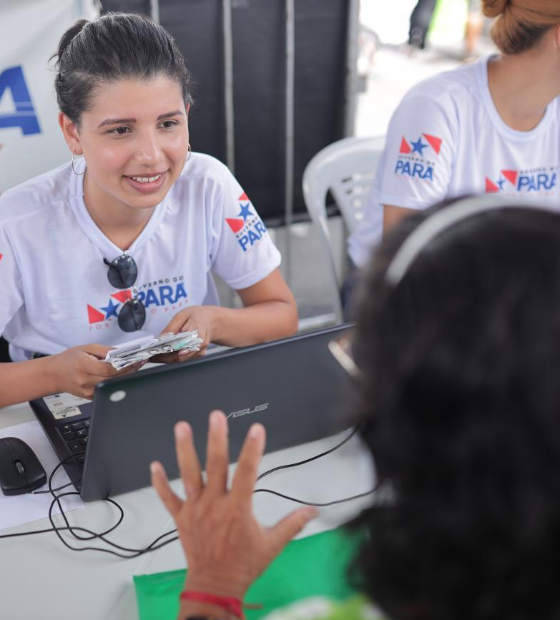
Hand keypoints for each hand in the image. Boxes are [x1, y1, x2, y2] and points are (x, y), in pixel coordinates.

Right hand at [47, 343, 141, 398]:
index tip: (135, 360)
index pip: (109, 368)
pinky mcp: (90, 397)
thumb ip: (106, 351)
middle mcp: (86, 380)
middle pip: (113, 378)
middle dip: (128, 371)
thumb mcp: (86, 348)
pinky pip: (107, 390)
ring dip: (124, 377)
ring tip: (132, 368)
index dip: (124, 365)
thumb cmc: (69, 359)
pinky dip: (115, 383)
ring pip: (112, 385)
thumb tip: (122, 352)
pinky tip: (120, 376)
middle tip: (139, 363)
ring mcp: (88, 391)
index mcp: (84, 366)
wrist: (54, 374)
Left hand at [151, 411, 316, 600]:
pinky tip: (154, 465)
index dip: (252, 449)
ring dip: (184, 450)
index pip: (247, 472)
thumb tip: (313, 511)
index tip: (257, 429)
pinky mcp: (181, 518)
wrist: (215, 585)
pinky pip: (168, 498)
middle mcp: (214, 504)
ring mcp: (195, 509)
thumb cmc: (243, 564)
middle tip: (216, 416)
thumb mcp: (272, 544)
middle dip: (216, 438)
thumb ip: (293, 524)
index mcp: (237, 508)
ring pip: (188, 475)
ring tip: (182, 427)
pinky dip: (160, 482)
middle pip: (215, 465)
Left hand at [153, 306, 217, 362]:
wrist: (211, 321)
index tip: (155, 352)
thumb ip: (171, 328)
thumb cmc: (196, 316)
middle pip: (179, 356)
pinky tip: (160, 354)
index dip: (168, 350)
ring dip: (165, 358)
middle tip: (148, 356)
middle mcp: (200, 344)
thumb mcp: (182, 315)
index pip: (182, 344)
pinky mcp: (196, 355)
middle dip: (162, 357)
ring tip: (151, 355)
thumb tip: (160, 340)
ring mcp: (199, 352)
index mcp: (198, 331)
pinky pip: (181, 358)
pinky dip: (170, 357)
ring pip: (179, 359)